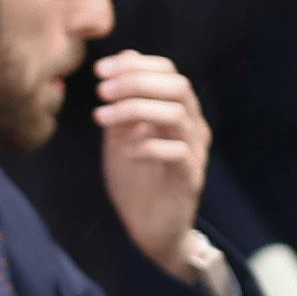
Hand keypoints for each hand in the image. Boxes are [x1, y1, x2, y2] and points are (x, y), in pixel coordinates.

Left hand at [89, 51, 211, 275]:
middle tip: (101, 92)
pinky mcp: (191, 179)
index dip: (135, 65)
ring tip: (102, 118)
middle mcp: (193, 127)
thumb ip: (122, 104)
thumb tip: (119, 65)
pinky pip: (177, 152)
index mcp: (178, 111)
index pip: (168, 71)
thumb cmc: (137, 182)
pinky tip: (124, 152)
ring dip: (135, 110)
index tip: (100, 71)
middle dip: (135, 82)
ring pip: (177, 114)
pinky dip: (147, 146)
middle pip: (177, 86)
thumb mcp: (122, 136)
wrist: (151, 230)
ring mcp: (196, 152)